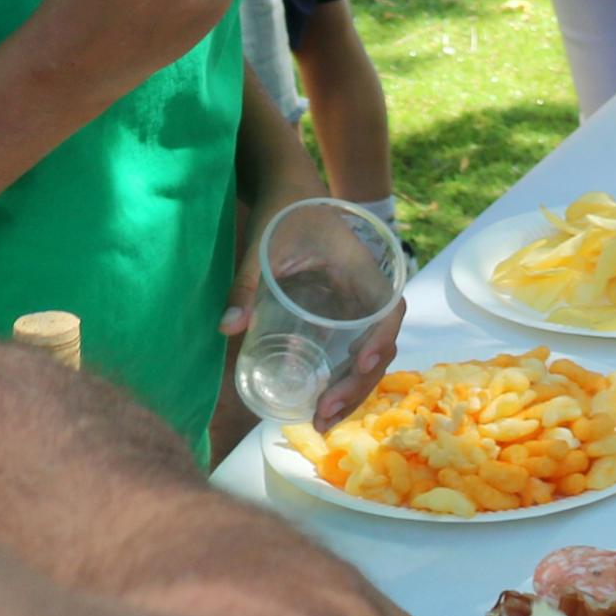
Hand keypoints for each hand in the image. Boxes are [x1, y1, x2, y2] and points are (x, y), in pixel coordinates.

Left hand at [219, 227, 405, 437]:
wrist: (288, 194)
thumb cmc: (281, 213)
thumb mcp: (262, 246)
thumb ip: (246, 284)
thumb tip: (228, 328)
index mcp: (360, 268)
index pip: (388, 307)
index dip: (382, 338)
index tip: (360, 363)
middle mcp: (368, 290)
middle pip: (382, 344)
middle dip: (359, 385)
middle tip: (323, 415)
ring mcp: (357, 305)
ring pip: (371, 355)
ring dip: (354, 391)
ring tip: (321, 422)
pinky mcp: (343, 316)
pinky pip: (355, 352)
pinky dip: (345, 380)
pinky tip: (323, 405)